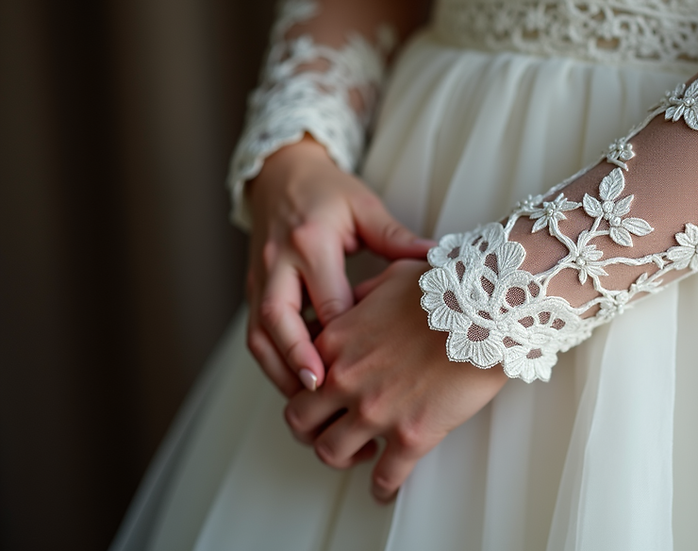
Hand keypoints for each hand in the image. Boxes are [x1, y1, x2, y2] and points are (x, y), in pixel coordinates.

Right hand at [245, 138, 434, 395]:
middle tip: (321, 393)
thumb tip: (439, 260)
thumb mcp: (365, 208)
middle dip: (297, 360)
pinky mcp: (253, 289)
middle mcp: (278, 262)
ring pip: (259, 335)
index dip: (340, 337)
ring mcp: (259, 278)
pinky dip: (275, 362)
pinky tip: (297, 385)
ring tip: (307, 403)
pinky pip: (257, 333)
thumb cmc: (329, 192)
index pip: (325, 298)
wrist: (281, 175)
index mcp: (310, 241)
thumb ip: (397, 238)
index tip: (358, 368)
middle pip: (278, 321)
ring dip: (280, 371)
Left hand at [284, 259, 509, 502]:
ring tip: (360, 456)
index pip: (299, 376)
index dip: (306, 389)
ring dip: (342, 457)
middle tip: (326, 431)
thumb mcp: (391, 277)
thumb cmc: (450, 291)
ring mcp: (376, 411)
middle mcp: (346, 379)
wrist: (489, 312)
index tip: (320, 396)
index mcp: (337, 341)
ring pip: (331, 453)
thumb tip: (355, 301)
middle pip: (301, 421)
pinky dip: (382, 488)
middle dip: (310, 429)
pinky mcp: (411, 435)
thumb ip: (362, 295)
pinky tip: (385, 490)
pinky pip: (386, 476)